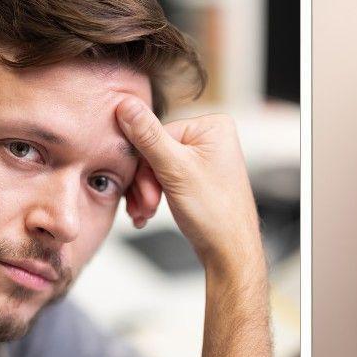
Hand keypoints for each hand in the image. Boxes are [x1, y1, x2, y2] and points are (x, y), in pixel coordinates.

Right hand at [116, 97, 262, 269]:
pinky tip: (149, 213)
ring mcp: (203, 157)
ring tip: (146, 213)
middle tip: (147, 206)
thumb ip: (148, 136)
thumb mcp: (175, 170)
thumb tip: (126, 105)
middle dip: (146, 183)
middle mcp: (210, 137)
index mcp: (212, 126)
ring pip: (155, 167)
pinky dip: (153, 195)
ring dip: (146, 192)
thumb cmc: (215, 214)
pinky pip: (163, 177)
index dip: (145, 165)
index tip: (146, 191)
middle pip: (154, 151)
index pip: (156, 133)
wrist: (229, 251)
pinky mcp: (196, 175)